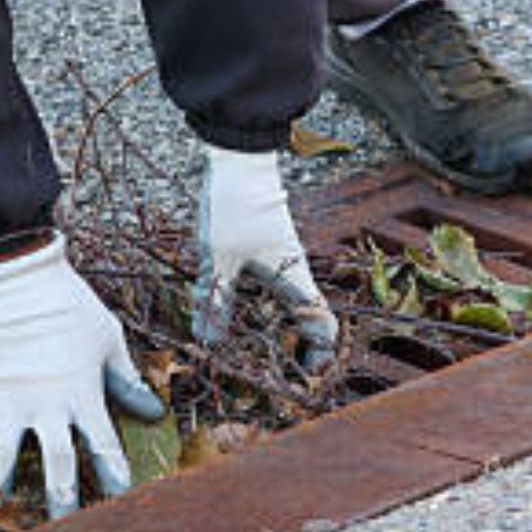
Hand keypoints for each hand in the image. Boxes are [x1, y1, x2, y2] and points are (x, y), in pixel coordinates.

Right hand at [0, 233, 165, 520]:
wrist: (18, 274)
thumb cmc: (70, 305)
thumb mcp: (108, 340)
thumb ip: (126, 381)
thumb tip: (153, 413)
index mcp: (83, 393)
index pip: (104, 448)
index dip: (116, 482)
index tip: (123, 511)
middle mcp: (46, 405)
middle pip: (57, 468)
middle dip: (61, 505)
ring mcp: (9, 402)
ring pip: (2, 462)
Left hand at [191, 145, 338, 368]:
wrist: (238, 155)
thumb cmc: (235, 206)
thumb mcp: (218, 259)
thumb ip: (214, 302)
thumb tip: (208, 346)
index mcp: (294, 278)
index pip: (323, 325)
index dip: (319, 356)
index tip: (301, 376)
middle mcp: (292, 270)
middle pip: (304, 319)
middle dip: (291, 349)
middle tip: (264, 371)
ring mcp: (277, 256)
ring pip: (282, 301)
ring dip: (269, 327)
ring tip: (239, 347)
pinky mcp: (260, 244)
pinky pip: (264, 284)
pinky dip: (252, 303)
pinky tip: (223, 308)